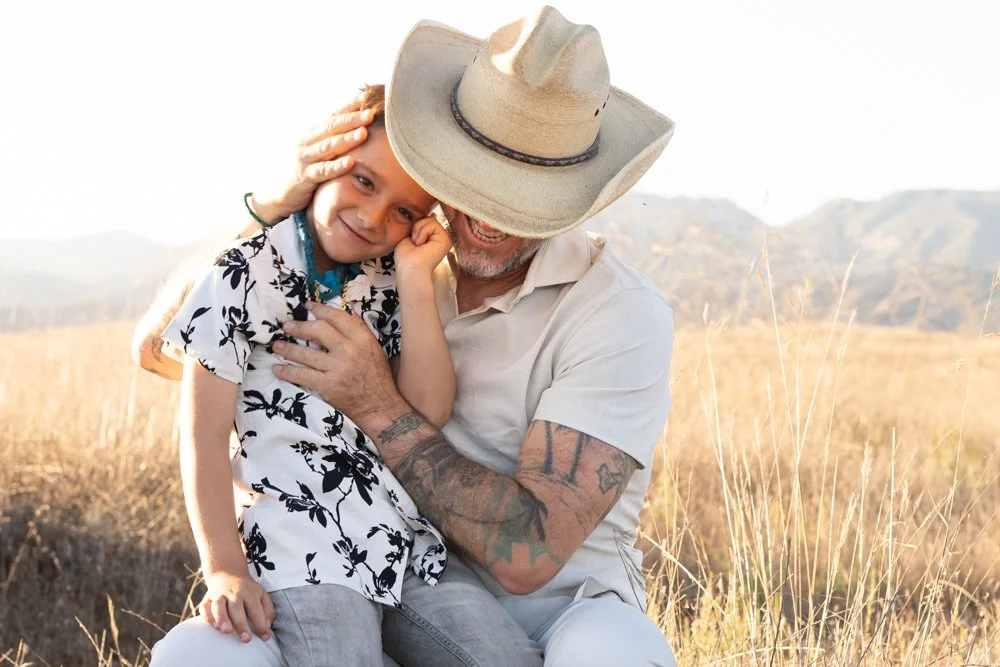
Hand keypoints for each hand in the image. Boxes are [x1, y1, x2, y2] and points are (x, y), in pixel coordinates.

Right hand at [199, 570, 274, 642]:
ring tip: (226, 631)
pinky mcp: (207, 598)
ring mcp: (219, 595)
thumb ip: (268, 610)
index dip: (261, 624)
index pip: (256, 609)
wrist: (228, 572)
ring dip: (222, 619)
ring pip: (219, 607)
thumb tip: (267, 626)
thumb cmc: (248, 590)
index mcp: (250, 593)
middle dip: (241, 625)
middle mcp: (234, 593)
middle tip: (246, 639)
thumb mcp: (262, 595)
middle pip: (237, 609)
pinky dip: (208, 617)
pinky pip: (204, 608)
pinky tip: (214, 626)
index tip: (265, 637)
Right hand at [250, 95, 376, 223]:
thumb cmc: (306, 167)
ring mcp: (306, 158)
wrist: (278, 189)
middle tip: (370, 113)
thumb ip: (333, 137)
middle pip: (332, 127)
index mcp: (314, 132)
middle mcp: (309, 141)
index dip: (349, 106)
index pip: (334, 115)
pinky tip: (351, 163)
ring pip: (328, 147)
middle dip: (352, 119)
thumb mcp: (318, 148)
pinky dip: (337, 166)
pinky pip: (323, 171)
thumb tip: (358, 123)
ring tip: (363, 133)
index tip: (367, 97)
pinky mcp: (305, 177)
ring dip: (346, 140)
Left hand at [273, 305, 404, 426]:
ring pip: (305, 353)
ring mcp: (337, 368)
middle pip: (318, 330)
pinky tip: (278, 369)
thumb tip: (349, 308)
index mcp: (362, 339)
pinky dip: (287, 372)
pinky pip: (302, 375)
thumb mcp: (375, 348)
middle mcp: (349, 350)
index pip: (337, 317)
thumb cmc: (378, 377)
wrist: (379, 406)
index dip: (319, 309)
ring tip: (277, 345)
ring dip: (287, 349)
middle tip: (286, 326)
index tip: (307, 306)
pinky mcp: (327, 385)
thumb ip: (360, 329)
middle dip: (299, 326)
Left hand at [393, 216, 452, 279]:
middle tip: (414, 243)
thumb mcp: (411, 235)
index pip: (425, 221)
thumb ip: (420, 225)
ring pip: (430, 219)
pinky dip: (422, 232)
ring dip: (418, 230)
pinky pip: (433, 223)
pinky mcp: (446, 239)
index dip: (417, 225)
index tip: (413, 238)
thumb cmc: (406, 257)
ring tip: (417, 244)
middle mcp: (440, 239)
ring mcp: (444, 239)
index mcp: (432, 239)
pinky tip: (421, 244)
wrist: (409, 268)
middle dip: (416, 227)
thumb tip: (433, 214)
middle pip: (428, 218)